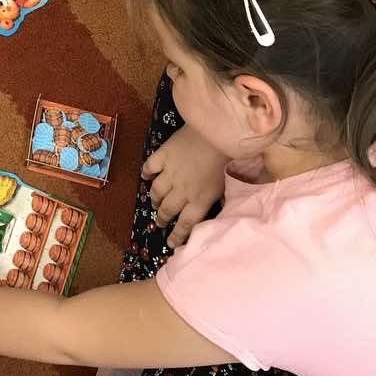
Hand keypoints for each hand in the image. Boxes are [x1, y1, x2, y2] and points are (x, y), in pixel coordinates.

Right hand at [142, 124, 225, 247]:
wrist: (218, 132)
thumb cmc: (229, 160)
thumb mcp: (229, 187)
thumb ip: (221, 201)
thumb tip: (223, 216)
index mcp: (200, 200)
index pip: (185, 224)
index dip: (177, 236)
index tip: (170, 243)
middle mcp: (182, 190)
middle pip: (168, 210)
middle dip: (162, 219)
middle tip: (160, 222)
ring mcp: (170, 173)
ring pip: (156, 192)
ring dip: (155, 199)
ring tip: (155, 202)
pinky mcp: (163, 156)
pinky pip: (150, 167)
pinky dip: (146, 173)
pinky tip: (146, 176)